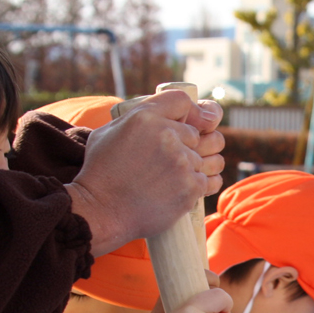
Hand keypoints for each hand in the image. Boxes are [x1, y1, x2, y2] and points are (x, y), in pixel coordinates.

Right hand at [67, 90, 226, 255]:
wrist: (101, 212)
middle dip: (194, 145)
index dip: (190, 112)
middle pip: (202, 133)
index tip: (190, 124)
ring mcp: (181, 162)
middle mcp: (167, 135)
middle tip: (179, 158)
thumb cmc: (100, 173)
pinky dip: (201, 185)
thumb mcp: (109, 131)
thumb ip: (139, 117)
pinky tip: (186, 187)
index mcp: (145, 117)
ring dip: (203, 164)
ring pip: (212, 156)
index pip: (182, 100)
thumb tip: (163, 114)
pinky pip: (212, 180)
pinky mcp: (190, 187)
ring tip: (185, 173)